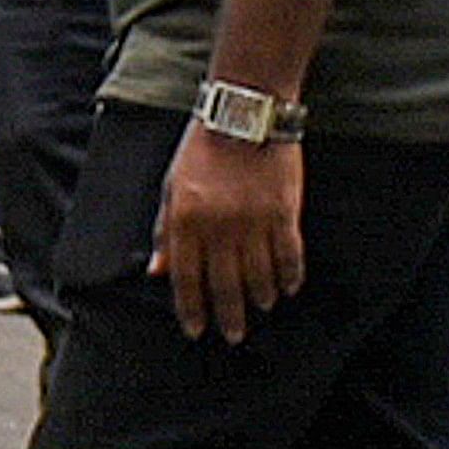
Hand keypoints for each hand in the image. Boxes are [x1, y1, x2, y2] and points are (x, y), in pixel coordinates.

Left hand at [148, 120, 307, 342]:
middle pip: (225, 286)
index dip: (191, 309)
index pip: (186, 278)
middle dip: (228, 316)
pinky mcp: (285, 213)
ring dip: (260, 298)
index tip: (196, 330)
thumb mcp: (172, 186)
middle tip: (233, 336)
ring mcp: (254, 222)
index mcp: (186, 220)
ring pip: (260, 276)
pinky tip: (288, 289)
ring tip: (260, 308)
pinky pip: (290, 256)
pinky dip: (290, 277)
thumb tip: (157, 271)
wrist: (243, 112)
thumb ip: (165, 230)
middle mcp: (219, 227)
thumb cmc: (202, 149)